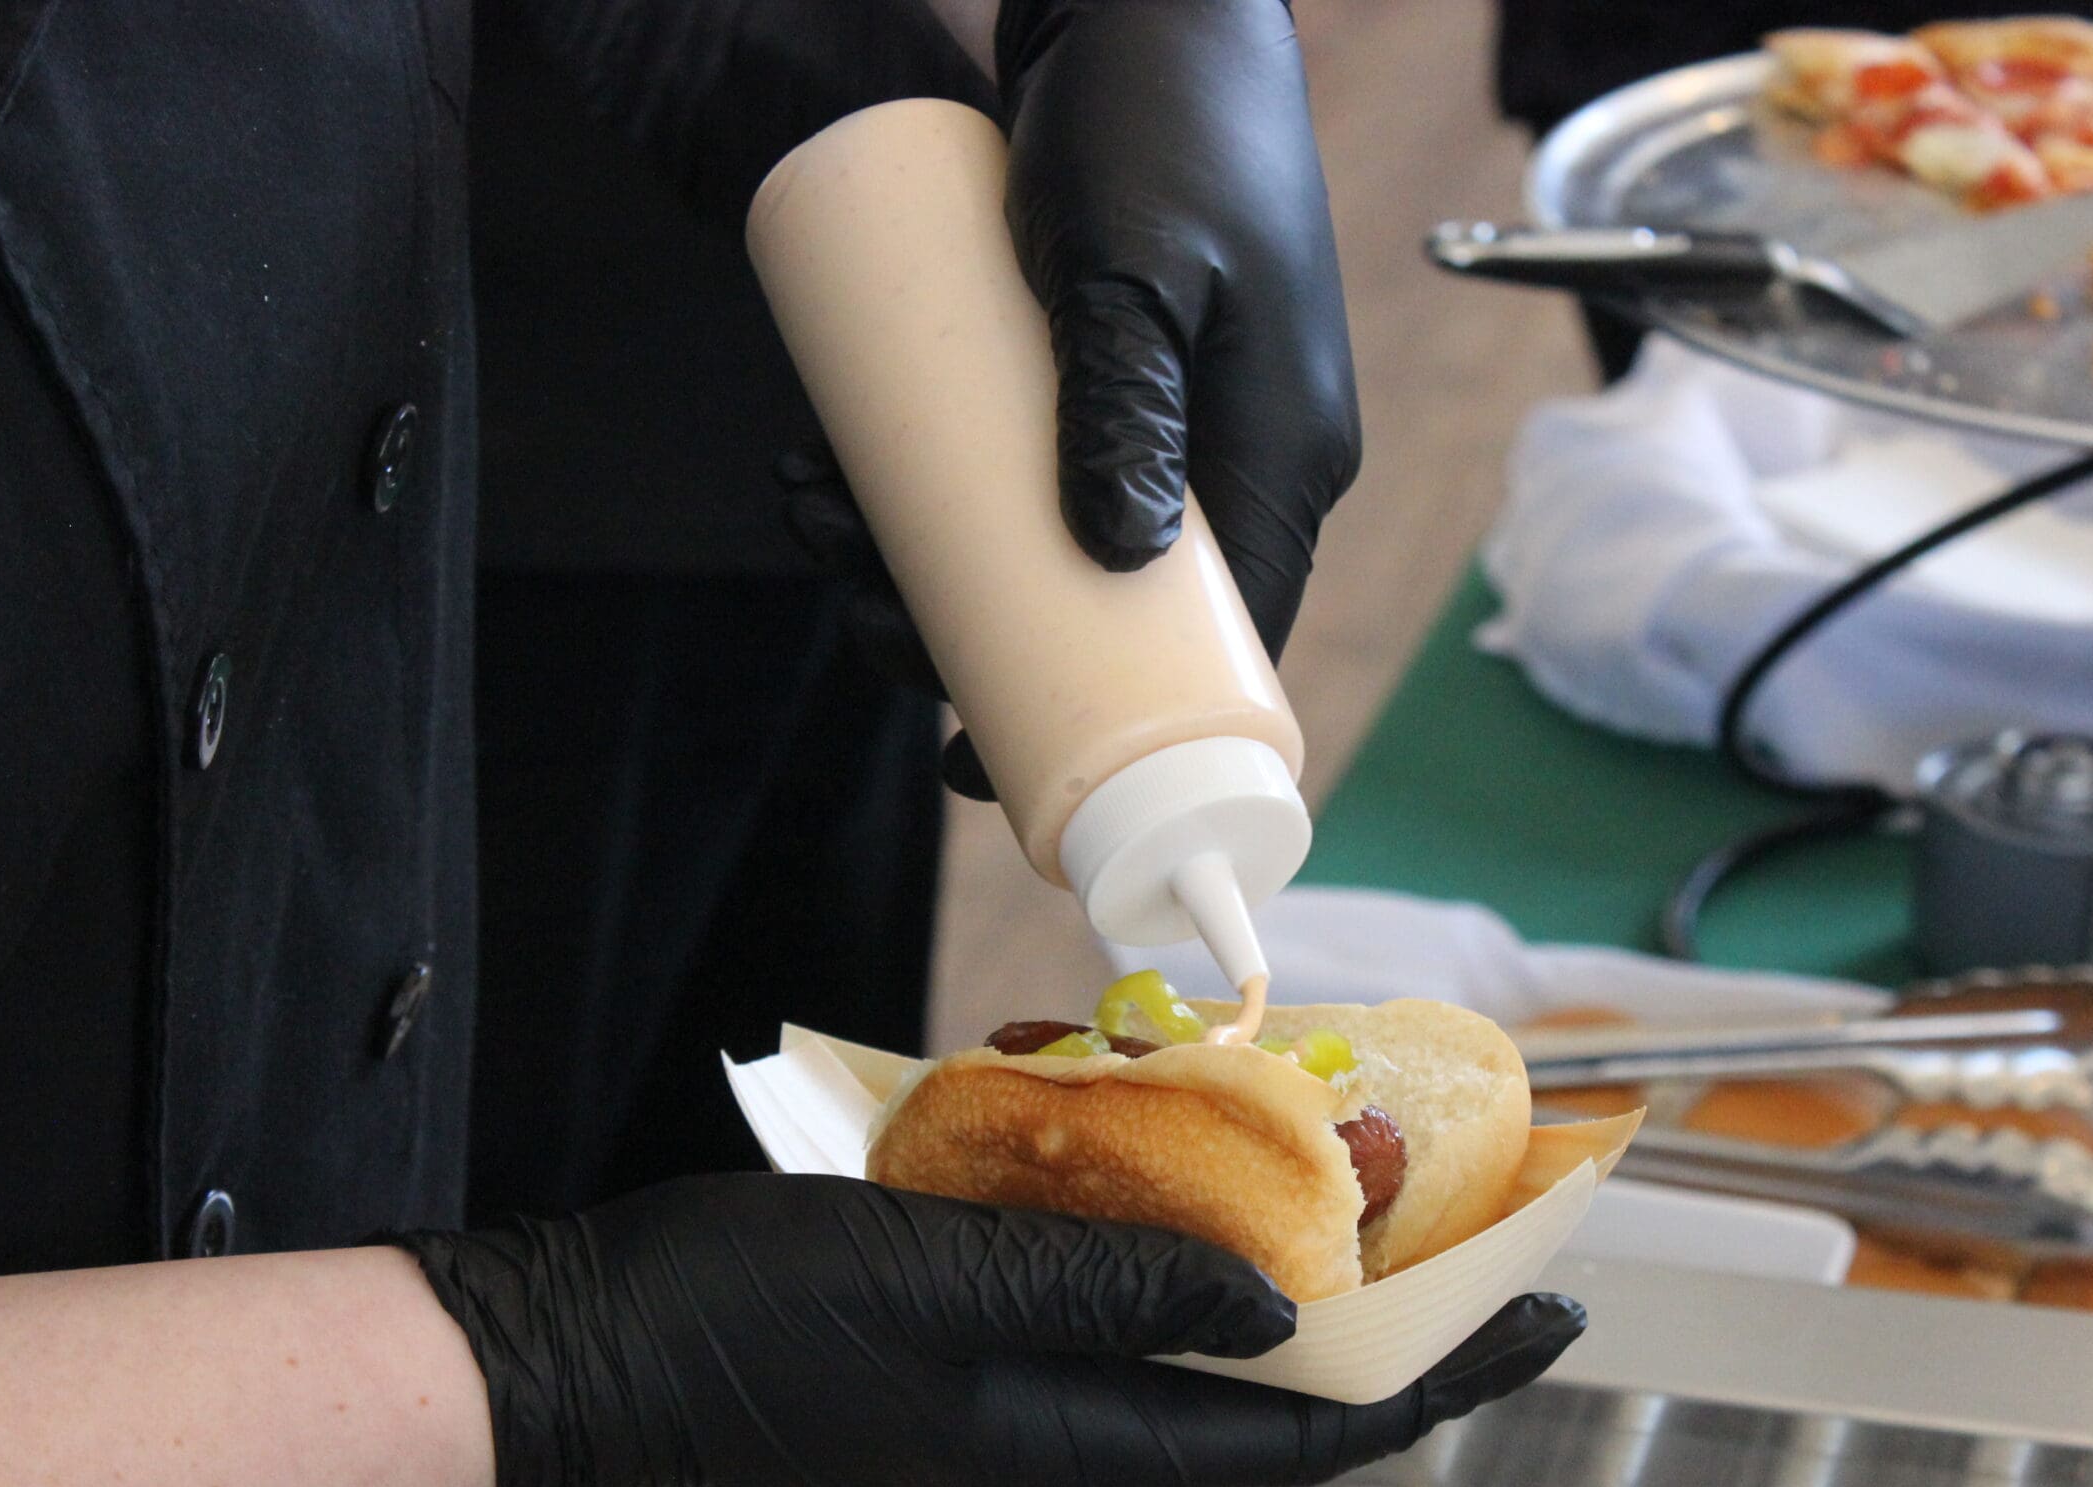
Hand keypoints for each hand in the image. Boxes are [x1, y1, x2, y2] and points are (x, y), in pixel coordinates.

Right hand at [400, 1174, 1581, 1486]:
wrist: (595, 1346)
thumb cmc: (757, 1317)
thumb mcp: (948, 1283)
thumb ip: (1117, 1288)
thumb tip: (1287, 1308)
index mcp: (1073, 1443)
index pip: (1305, 1428)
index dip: (1440, 1373)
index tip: (1550, 1315)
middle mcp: (1062, 1436)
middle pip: (1267, 1385)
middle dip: (1389, 1314)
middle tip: (1488, 1230)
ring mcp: (1008, 1397)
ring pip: (1189, 1336)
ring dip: (1280, 1265)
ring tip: (1362, 1180)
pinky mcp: (957, 1344)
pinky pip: (1104, 1297)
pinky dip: (1164, 1237)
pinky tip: (1178, 1166)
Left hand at [782, 0, 1358, 796]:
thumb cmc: (1160, 112)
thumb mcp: (1135, 266)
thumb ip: (1127, 406)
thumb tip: (1111, 558)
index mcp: (1280, 457)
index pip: (1220, 655)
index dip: (1104, 738)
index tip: (976, 767)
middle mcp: (1229, 460)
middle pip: (1101, 618)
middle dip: (958, 628)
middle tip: (849, 598)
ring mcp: (1160, 423)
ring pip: (1036, 551)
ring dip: (914, 559)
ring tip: (812, 507)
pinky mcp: (1095, 380)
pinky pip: (1011, 475)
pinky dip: (922, 489)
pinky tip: (833, 470)